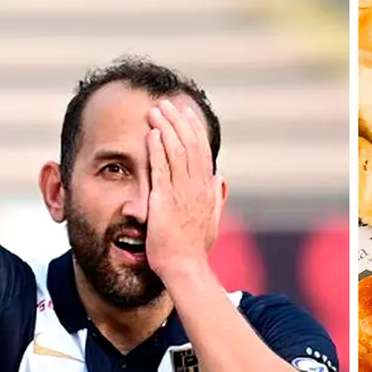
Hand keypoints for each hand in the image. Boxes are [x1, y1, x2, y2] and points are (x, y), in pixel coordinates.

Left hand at [145, 100, 219, 279]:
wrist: (185, 267)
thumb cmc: (194, 248)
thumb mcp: (212, 219)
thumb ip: (216, 196)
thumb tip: (220, 177)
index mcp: (208, 190)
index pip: (203, 152)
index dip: (194, 130)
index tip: (186, 113)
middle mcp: (198, 188)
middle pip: (190, 145)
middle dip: (178, 121)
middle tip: (166, 104)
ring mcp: (182, 193)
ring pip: (176, 152)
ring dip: (166, 128)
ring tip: (155, 111)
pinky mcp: (164, 200)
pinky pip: (161, 168)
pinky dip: (157, 149)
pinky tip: (152, 133)